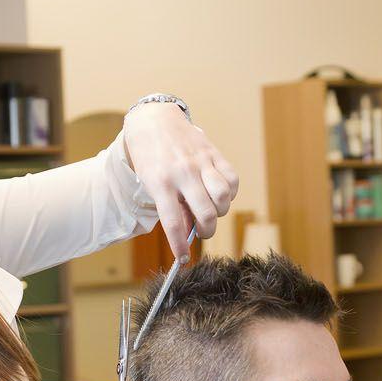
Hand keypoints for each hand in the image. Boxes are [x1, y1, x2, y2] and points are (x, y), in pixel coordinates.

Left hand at [121, 102, 239, 260]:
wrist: (153, 120)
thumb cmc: (150, 157)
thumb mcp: (151, 184)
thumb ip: (171, 207)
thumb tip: (188, 232)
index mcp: (160, 183)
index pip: (173, 223)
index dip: (180, 247)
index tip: (183, 260)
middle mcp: (182, 173)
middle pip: (205, 214)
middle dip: (206, 231)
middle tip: (202, 232)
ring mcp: (200, 162)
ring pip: (223, 198)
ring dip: (220, 212)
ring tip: (210, 211)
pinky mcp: (213, 153)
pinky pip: (232, 180)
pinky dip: (230, 193)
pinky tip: (219, 194)